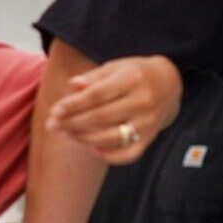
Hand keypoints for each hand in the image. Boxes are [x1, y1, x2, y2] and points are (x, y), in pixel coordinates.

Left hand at [49, 55, 182, 163]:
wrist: (170, 84)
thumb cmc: (135, 73)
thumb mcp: (115, 67)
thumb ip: (93, 77)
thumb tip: (72, 85)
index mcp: (131, 79)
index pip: (97, 95)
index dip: (74, 105)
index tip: (55, 111)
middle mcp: (142, 102)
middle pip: (100, 118)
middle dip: (72, 123)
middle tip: (52, 125)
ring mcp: (147, 122)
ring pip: (111, 138)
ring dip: (84, 139)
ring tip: (67, 133)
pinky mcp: (150, 137)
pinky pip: (128, 154)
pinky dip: (108, 156)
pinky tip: (92, 148)